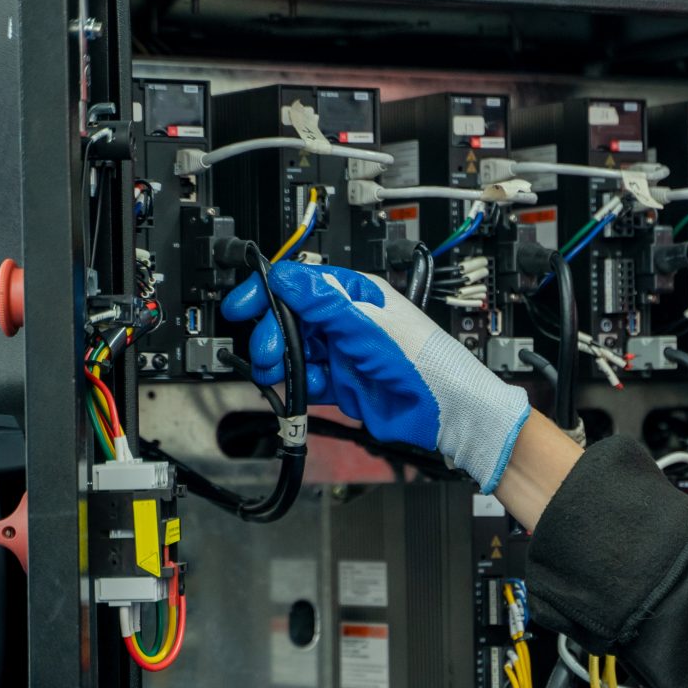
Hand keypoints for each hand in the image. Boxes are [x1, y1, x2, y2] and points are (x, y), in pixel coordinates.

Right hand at [221, 261, 530, 492]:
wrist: (444, 411)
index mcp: (355, 295)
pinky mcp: (343, 383)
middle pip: (292, 320)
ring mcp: (345, 353)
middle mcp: (348, 321)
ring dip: (281, 363)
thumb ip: (323, 302)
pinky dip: (299, 385)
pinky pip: (309, 380)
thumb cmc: (423, 361)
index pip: (301, 284)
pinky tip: (300, 389)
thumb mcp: (366, 325)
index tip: (244, 305)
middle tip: (266, 352)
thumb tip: (287, 277)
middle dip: (273, 334)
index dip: (269, 293)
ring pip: (296, 351)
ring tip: (276, 374)